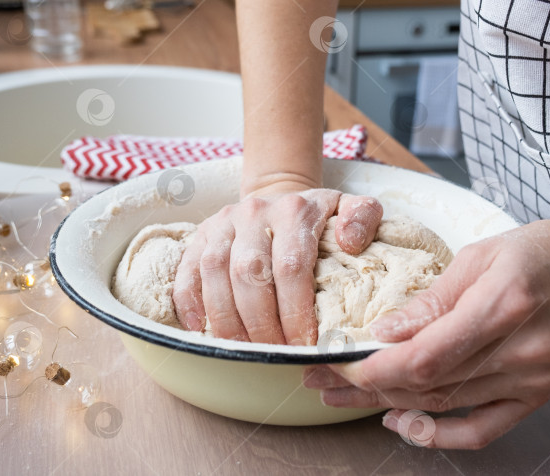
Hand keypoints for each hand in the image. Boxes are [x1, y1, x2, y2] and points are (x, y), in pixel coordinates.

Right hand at [171, 187, 382, 344]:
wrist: (281, 196)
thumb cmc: (320, 217)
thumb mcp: (350, 208)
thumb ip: (362, 217)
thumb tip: (351, 242)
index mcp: (294, 210)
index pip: (291, 266)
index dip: (295, 311)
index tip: (303, 344)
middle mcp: (254, 212)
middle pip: (249, 274)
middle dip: (261, 323)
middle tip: (275, 353)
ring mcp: (223, 223)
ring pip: (215, 273)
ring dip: (227, 319)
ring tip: (244, 349)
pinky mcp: (201, 234)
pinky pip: (187, 270)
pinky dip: (189, 301)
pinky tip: (200, 329)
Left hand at [303, 213, 549, 448]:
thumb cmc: (537, 251)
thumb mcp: (478, 256)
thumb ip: (431, 299)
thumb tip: (384, 333)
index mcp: (504, 304)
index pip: (427, 355)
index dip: (377, 368)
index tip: (340, 365)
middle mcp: (521, 351)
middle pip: (430, 384)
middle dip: (367, 386)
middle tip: (324, 380)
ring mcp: (532, 380)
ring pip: (446, 405)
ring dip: (389, 405)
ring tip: (344, 399)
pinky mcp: (537, 396)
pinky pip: (484, 430)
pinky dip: (440, 435)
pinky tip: (402, 425)